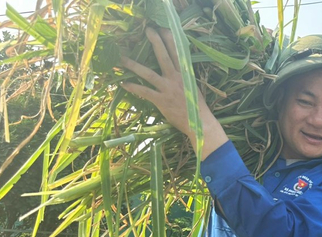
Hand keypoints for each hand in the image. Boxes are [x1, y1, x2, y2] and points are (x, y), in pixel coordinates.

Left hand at [119, 28, 227, 158]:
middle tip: (148, 30)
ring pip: (148, 73)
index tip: (163, 28)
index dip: (170, 39)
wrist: (200, 124)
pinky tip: (123, 83)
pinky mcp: (162, 100)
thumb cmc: (196, 107)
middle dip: (155, 42)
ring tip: (121, 58)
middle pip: (164, 56)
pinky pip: (144, 92)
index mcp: (185, 74)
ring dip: (133, 65)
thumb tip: (176, 69)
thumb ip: (183, 77)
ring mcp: (168, 89)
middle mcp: (176, 78)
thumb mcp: (193, 87)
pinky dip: (133, 87)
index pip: (178, 52)